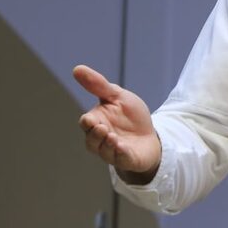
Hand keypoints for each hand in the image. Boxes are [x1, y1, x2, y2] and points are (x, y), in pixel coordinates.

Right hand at [74, 64, 161, 183]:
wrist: (150, 135)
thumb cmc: (130, 116)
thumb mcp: (117, 96)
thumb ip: (98, 85)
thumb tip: (77, 68)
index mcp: (97, 122)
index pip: (86, 124)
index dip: (87, 122)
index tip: (90, 119)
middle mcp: (101, 139)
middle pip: (91, 140)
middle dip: (95, 135)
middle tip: (101, 128)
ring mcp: (113, 151)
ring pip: (104, 151)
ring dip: (107, 144)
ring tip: (113, 137)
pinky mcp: (127, 159)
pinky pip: (121, 159)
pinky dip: (120, 154)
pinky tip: (122, 147)